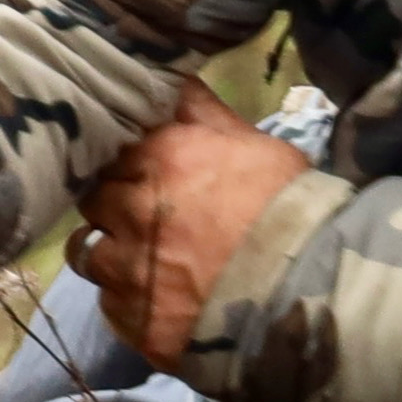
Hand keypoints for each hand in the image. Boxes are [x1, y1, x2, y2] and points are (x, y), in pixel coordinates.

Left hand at [70, 81, 309, 364]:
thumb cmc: (291, 211)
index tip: (136, 173)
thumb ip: (201, 113)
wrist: (315, 299)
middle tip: (142, 217)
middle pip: (92, 199)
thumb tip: (170, 79)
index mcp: (158, 159)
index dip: (122, 163)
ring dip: (109, 253)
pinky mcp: (133, 322)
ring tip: (140, 262)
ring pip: (86, 252)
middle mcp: (131, 210)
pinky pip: (110, 305)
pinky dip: (128, 301)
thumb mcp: (254, 146)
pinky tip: (158, 302)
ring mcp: (127, 271)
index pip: (107, 150)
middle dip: (113, 205)